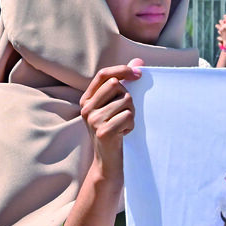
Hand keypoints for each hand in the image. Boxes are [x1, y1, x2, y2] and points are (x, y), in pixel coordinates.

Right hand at [80, 60, 143, 180]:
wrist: (108, 164)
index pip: (103, 75)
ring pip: (126, 102)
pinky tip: (124, 134)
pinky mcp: (103, 132)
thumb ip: (124, 83)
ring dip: (132, 114)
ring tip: (123, 126)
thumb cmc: (115, 132)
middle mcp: (86, 108)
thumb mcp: (115, 107)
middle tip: (125, 114)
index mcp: (87, 100)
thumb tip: (138, 62)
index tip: (139, 73)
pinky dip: (131, 125)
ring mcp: (93, 120)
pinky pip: (128, 116)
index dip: (122, 70)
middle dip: (129, 98)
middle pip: (118, 87)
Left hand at [215, 10, 225, 51]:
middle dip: (225, 17)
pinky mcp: (221, 29)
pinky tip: (218, 26)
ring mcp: (224, 27)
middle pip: (225, 16)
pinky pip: (217, 25)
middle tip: (225, 16)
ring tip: (222, 23)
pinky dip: (218, 26)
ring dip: (221, 21)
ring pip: (221, 21)